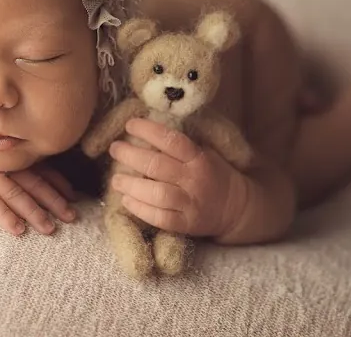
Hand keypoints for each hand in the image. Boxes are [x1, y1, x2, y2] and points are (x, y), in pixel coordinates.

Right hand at [0, 157, 77, 236]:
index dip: (58, 184)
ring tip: (49, 228)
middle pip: (35, 183)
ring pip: (17, 194)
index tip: (74, 196)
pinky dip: (5, 216)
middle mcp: (2, 164)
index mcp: (8, 157)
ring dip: (35, 212)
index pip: (40, 169)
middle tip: (71, 217)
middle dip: (55, 201)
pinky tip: (17, 230)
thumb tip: (37, 178)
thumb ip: (9, 166)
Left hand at [107, 118, 249, 238]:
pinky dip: (141, 209)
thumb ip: (180, 145)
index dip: (148, 130)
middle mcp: (194, 180)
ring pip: (158, 194)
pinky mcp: (186, 224)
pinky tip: (127, 201)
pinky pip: (160, 218)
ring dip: (132, 185)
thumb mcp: (204, 152)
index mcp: (199, 158)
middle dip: (131, 156)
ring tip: (115, 180)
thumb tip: (146, 129)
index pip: (172, 140)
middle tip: (115, 149)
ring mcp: (191, 203)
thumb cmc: (213, 174)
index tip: (130, 124)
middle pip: (158, 166)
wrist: (235, 208)